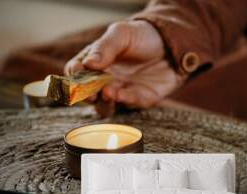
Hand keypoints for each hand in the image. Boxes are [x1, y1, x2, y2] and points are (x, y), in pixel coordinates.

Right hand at [64, 20, 184, 115]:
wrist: (172, 45)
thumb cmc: (143, 36)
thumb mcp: (122, 34)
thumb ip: (104, 48)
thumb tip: (88, 64)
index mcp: (95, 62)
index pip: (76, 72)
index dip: (74, 75)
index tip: (78, 72)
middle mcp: (104, 80)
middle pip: (86, 93)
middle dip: (86, 94)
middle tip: (90, 91)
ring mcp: (120, 91)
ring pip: (103, 106)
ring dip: (103, 102)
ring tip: (107, 92)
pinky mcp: (137, 99)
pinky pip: (127, 105)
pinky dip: (122, 101)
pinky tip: (121, 94)